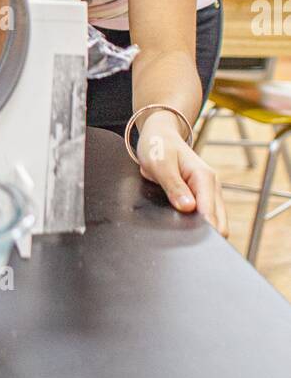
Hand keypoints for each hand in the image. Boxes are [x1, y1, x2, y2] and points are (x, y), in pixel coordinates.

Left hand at [135, 111, 228, 236]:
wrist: (159, 136)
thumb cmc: (159, 147)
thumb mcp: (161, 164)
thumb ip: (174, 186)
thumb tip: (188, 208)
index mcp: (205, 177)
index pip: (211, 213)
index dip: (202, 229)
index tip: (191, 240)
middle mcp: (211, 187)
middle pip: (219, 223)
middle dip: (205, 234)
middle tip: (184, 242)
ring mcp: (208, 194)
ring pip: (215, 223)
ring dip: (201, 231)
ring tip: (182, 236)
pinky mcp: (202, 199)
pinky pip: (205, 219)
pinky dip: (197, 226)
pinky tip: (183, 230)